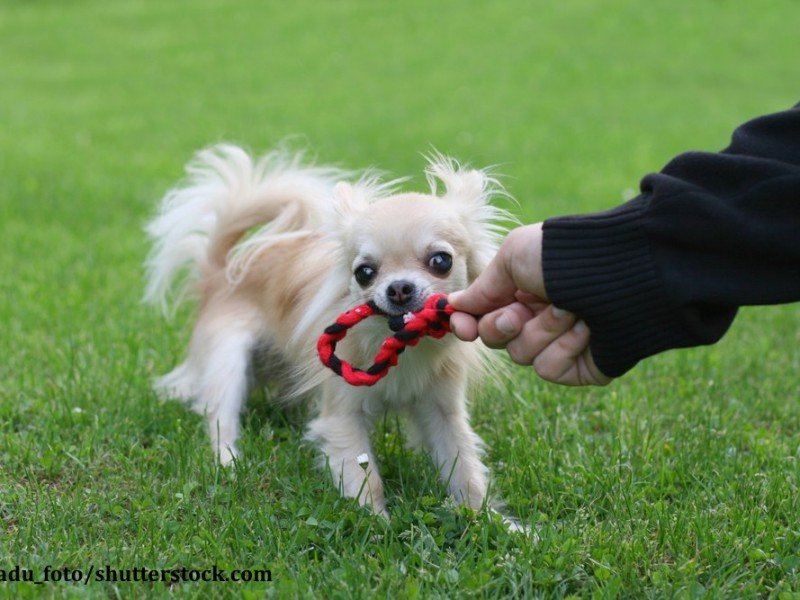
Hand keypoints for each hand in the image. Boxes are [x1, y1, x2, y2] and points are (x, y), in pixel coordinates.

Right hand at [448, 223, 611, 385]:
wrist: (622, 274)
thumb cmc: (566, 256)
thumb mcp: (514, 256)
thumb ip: (483, 286)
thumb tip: (455, 306)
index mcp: (520, 288)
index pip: (481, 314)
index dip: (466, 323)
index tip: (462, 327)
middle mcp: (537, 315)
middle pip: (494, 338)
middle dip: (502, 326)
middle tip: (519, 312)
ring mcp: (558, 342)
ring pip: (521, 355)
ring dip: (541, 331)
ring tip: (570, 309)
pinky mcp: (579, 366)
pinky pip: (549, 369)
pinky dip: (563, 348)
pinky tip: (586, 328)